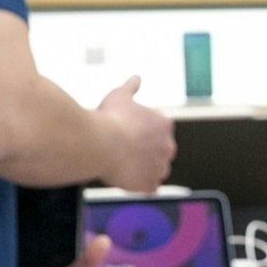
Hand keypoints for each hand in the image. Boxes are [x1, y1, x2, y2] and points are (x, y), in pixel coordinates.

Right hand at [96, 76, 174, 190]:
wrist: (98, 144)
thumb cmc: (108, 119)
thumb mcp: (119, 95)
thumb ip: (130, 87)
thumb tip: (135, 78)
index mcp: (165, 125)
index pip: (160, 131)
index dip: (142, 133)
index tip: (128, 134)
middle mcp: (168, 146)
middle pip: (161, 151)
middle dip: (147, 151)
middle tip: (125, 150)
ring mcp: (160, 167)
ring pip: (157, 170)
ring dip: (145, 169)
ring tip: (125, 165)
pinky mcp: (149, 185)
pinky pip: (149, 187)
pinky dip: (140, 185)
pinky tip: (126, 178)